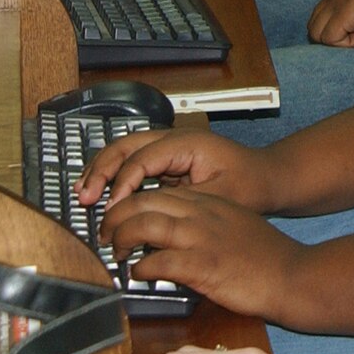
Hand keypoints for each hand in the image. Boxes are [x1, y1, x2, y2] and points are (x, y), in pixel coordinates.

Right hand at [79, 125, 281, 210]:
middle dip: (102, 169)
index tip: (111, 210)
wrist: (269, 178)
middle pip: (127, 145)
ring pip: (126, 150)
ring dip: (103, 169)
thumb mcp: (219, 197)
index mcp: (187, 143)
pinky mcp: (168, 160)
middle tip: (84, 196)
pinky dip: (115, 175)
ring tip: (84, 192)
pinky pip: (133, 162)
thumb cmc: (250, 186)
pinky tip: (101, 193)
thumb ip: (183, 204)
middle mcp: (174, 138)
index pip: (142, 159)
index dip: (122, 184)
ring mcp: (169, 147)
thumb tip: (146, 215)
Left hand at [99, 186, 304, 322]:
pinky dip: (140, 267)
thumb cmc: (265, 255)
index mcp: (207, 203)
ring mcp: (202, 238)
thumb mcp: (232, 223)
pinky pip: (159, 261)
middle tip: (106, 233)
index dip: (128, 201)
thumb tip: (173, 231)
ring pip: (145, 225)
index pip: (155, 191)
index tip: (117, 216)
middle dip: (115, 217)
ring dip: (121, 239)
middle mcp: (201, 214)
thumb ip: (204, 221)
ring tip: (116, 251)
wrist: (292, 273)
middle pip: (142, 201)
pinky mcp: (204, 265)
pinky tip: (138, 274)